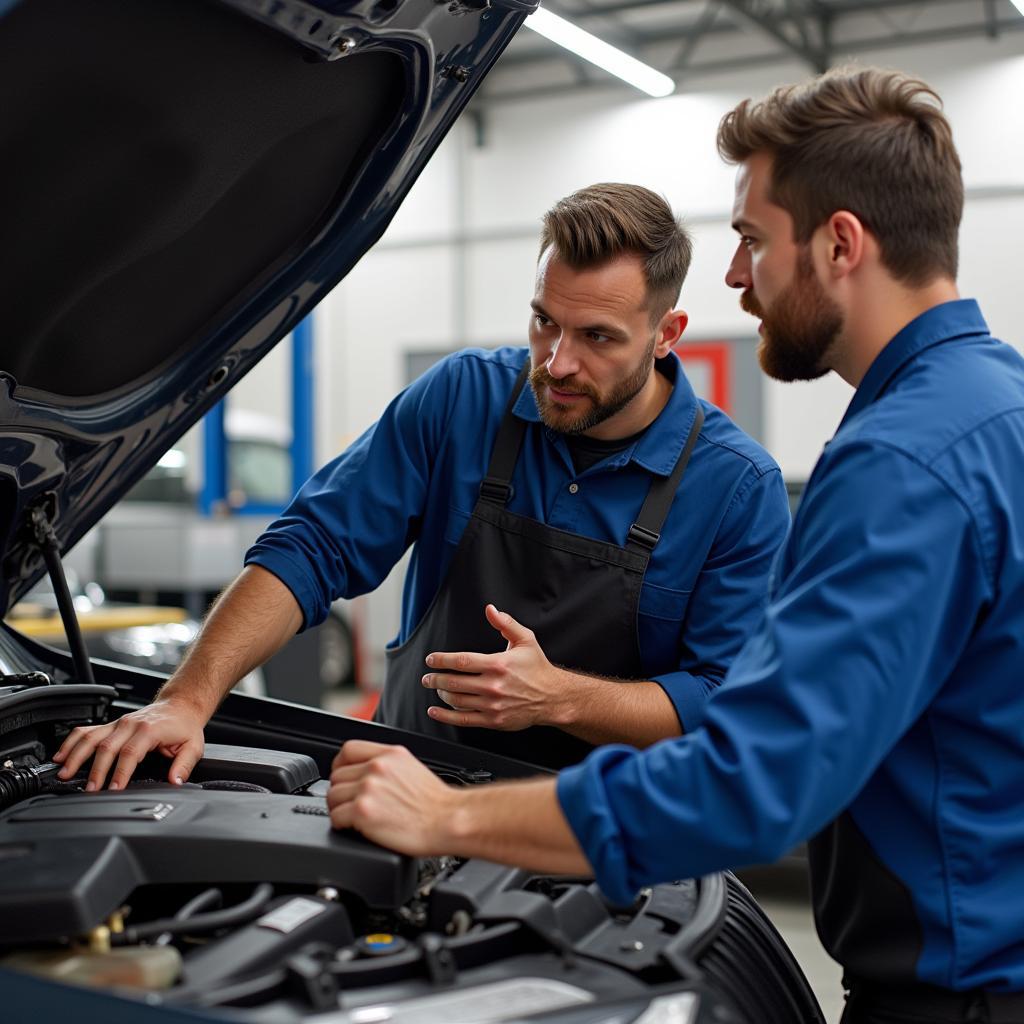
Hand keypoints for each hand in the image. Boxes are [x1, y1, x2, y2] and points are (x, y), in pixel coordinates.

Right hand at [52, 697, 206, 790]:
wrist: (180, 705)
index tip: (113, 789)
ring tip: (64, 774)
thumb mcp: (193, 746)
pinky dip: (71, 742)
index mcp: (149, 730)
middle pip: (107, 747)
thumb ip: (184, 765)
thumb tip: (175, 780)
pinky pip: (87, 731)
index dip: (120, 772)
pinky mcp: (111, 724)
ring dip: (76, 755)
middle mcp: (130, 724)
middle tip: (89, 789)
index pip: (130, 753)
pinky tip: (60, 755)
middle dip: (96, 770)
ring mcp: (118, 723)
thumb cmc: (184, 726)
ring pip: (91, 737)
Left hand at [327, 741, 455, 853]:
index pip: (348, 750)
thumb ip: (386, 764)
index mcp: (389, 754)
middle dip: (342, 792)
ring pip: (332, 796)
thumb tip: (365, 772)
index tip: (344, 777)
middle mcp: (377, 767)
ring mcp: (368, 788)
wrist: (449, 821)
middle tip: (353, 804)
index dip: (340, 765)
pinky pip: (335, 817)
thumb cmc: (435, 803)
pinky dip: (342, 824)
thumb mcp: (411, 768)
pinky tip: (357, 827)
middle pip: (337, 775)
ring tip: (355, 817)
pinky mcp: (362, 811)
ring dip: (340, 809)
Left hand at [421, 604, 569, 730]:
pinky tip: (434, 711)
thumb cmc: (538, 668)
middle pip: (454, 682)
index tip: (431, 659)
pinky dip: (445, 716)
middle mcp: (493, 685)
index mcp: (498, 664)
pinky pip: (464, 719)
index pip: (461, 661)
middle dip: (435, 679)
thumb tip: (490, 609)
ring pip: (456, 700)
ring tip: (436, 689)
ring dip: (441, 694)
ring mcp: (493, 705)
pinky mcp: (494, 721)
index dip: (442, 660)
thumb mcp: (526, 640)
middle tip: (427, 677)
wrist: (553, 697)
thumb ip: (506, 623)